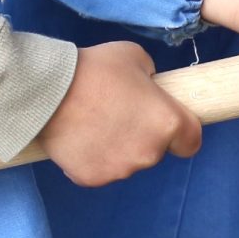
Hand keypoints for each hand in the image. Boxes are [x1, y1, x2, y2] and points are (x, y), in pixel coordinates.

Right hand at [39, 41, 202, 186]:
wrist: (47, 91)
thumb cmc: (95, 69)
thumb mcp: (136, 58)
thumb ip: (151, 80)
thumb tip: (148, 90)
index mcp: (167, 123)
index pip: (191, 142)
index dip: (182, 134)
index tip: (170, 126)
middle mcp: (149, 152)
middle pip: (155, 150)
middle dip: (143, 135)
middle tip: (119, 113)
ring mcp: (120, 169)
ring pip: (127, 161)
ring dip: (118, 147)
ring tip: (94, 122)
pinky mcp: (92, 178)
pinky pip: (100, 169)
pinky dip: (93, 157)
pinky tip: (80, 137)